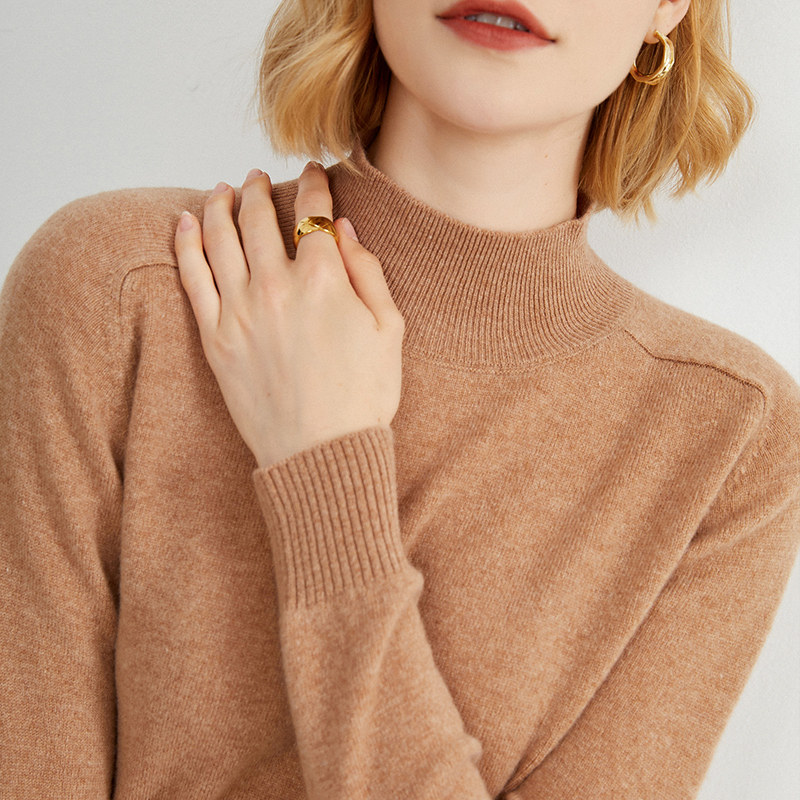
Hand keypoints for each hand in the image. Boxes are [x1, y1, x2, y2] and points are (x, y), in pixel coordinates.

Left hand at [174, 162, 403, 469]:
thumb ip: (368, 271)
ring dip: (219, 204)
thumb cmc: (364, 396)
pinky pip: (192, 278)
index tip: (313, 175)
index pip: (312, 213)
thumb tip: (343, 229)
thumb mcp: (389, 330)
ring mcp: (240, 311)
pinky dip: (186, 243)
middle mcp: (277, 286)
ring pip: (219, 238)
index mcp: (324, 280)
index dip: (313, 186)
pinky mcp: (214, 339)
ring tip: (222, 189)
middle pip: (258, 217)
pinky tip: (186, 221)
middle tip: (258, 178)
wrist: (322, 452)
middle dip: (258, 189)